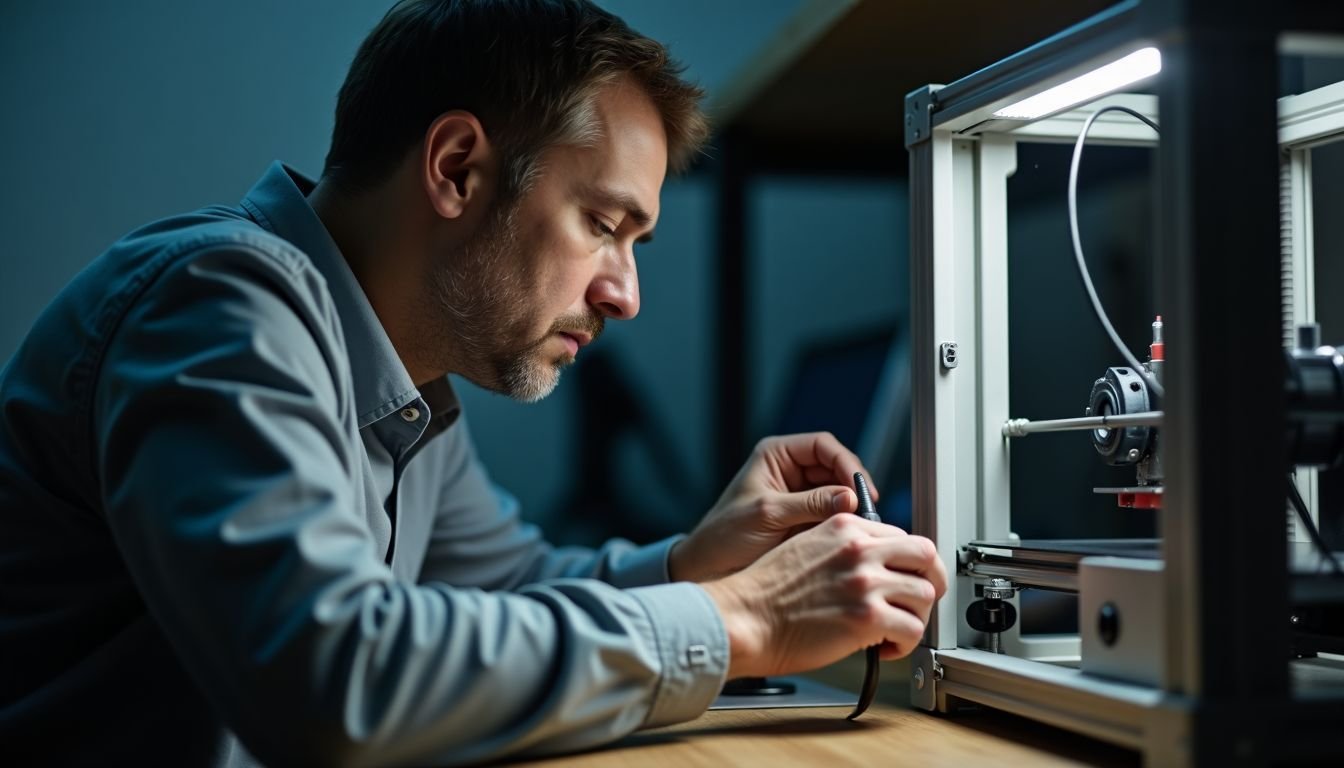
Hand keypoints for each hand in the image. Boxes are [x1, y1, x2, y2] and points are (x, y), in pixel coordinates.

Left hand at [669, 432, 876, 582]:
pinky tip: (851, 538)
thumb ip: (810, 504)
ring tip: (862, 528)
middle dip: (853, 488)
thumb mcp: (768, 514)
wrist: (708, 567)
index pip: (823, 446)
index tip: (860, 488)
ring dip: (851, 508)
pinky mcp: (806, 520)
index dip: (846, 463)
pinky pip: (833, 516)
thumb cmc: (725, 534)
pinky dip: (844, 525)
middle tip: (868, 513)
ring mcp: (800, 496)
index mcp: (777, 455)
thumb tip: (851, 498)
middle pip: (837, 469)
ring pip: (839, 494)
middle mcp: (791, 471)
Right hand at [700, 514, 946, 677]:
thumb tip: (873, 565)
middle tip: (919, 601)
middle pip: (926, 557)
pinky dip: (904, 644)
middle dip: (929, 582)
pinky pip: (912, 630)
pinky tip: (883, 648)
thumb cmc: (766, 591)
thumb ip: (842, 547)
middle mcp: (859, 549)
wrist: (745, 618)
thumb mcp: (805, 546)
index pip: (902, 535)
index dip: (910, 562)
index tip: (907, 578)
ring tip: (894, 631)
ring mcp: (866, 581)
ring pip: (924, 596)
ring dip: (914, 617)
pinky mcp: (868, 617)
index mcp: (844, 527)